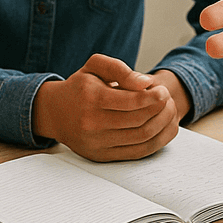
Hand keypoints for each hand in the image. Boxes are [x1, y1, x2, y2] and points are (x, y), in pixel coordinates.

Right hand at [33, 54, 180, 160]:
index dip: (153, 97)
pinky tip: (160, 128)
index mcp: (91, 98)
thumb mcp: (95, 66)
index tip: (163, 91)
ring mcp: (96, 143)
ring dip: (161, 125)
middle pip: (139, 121)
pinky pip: (137, 153)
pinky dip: (155, 141)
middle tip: (168, 100)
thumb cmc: (80, 86)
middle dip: (160, 110)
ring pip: (141, 139)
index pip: (131, 102)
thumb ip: (119, 69)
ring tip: (167, 112)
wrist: (55, 113)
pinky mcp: (102, 156)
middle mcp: (92, 123)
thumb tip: (144, 83)